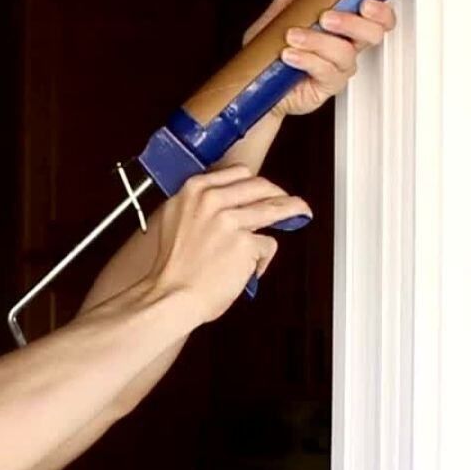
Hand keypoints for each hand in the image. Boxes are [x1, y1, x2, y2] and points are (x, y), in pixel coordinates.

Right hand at [148, 165, 310, 325]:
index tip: (260, 191)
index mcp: (193, 190)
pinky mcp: (246, 243)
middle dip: (278, 193)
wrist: (169, 296)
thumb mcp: (172, 220)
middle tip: (286, 202)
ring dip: (293, 210)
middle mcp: (212, 200)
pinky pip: (268, 244)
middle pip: (260, 186)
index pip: (237, 173)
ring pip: (274, 208)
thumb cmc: (169, 268)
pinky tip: (252, 269)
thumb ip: (196, 206)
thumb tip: (220, 204)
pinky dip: (263, 259)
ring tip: (301, 213)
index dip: (253, 184)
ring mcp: (231, 220)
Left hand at [241, 0, 398, 118]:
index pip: (377, 17)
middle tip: (327, 17)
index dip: (380, 10)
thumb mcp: (281, 10)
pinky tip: (290, 54)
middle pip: (373, 34)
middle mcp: (345, 46)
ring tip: (293, 36)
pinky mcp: (326, 86)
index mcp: (343, 26)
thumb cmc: (271, 48)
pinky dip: (307, 59)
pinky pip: (326, 71)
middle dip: (352, 22)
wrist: (253, 80)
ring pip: (345, 52)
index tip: (366, 1)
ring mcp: (337, 67)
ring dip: (318, 40)